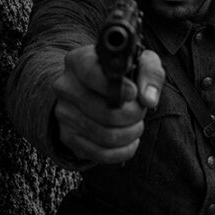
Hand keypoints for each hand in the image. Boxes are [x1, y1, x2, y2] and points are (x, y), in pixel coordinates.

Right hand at [52, 46, 163, 163]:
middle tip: (140, 110)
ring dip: (131, 133)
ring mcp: (64, 114)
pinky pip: (101, 154)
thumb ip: (150, 73)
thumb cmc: (123, 74)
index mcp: (78, 61)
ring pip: (106, 136)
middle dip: (134, 115)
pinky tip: (130, 140)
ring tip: (136, 124)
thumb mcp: (140, 62)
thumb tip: (148, 99)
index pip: (91, 74)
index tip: (134, 93)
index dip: (117, 88)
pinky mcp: (68, 137)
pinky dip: (123, 150)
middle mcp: (65, 87)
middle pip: (106, 112)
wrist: (97, 90)